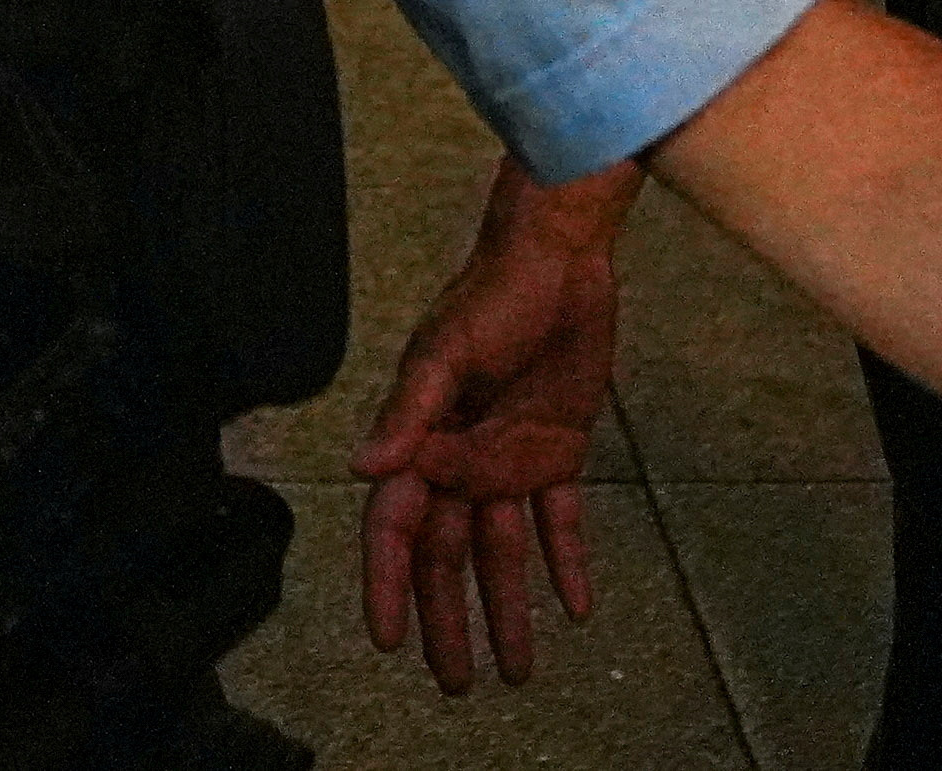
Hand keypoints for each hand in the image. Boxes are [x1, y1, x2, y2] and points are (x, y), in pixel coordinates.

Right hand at [349, 162, 630, 692]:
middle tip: (453, 684)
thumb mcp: (448, 351)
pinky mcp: (555, 449)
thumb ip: (411, 412)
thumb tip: (364, 469)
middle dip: (448, 619)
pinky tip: (576, 607)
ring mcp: (507, 457)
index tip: (388, 638)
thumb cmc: (493, 294)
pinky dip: (565, 562)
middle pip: (449, 554)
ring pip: (501, 549)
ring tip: (516, 670)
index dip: (390, 581)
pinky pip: (558, 520)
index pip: (399, 524)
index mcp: (422, 436)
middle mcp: (459, 457)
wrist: (561, 257)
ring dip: (507, 608)